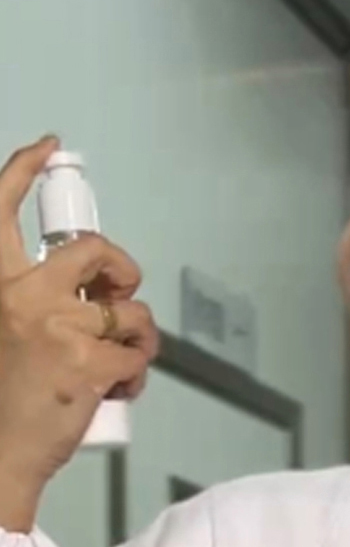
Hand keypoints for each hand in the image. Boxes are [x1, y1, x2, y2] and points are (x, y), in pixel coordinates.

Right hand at [0, 135, 158, 488]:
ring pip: (130, 310)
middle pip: (93, 250)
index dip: (22, 168)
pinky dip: (137, 372)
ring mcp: (58, 327)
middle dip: (122, 268)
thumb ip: (34, 302)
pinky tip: (117, 389)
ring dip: (137, 336)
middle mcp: (24, 296)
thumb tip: (92, 292)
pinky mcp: (89, 362)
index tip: (47, 147)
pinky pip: (139, 353)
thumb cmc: (4, 399)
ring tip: (118, 362)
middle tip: (120, 295)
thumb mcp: (6, 332)